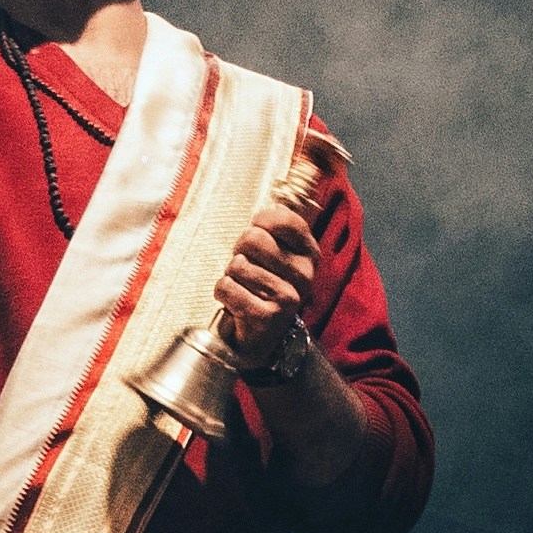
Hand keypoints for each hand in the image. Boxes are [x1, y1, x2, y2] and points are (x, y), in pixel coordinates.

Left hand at [209, 197, 319, 382]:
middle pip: (252, 238)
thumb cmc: (265, 288)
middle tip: (246, 267)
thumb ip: (277, 228)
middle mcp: (304, 275)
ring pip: (237, 265)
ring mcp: (288, 297)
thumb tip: (278, 191)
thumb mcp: (279, 256)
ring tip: (244, 289)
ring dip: (231, 276)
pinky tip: (235, 304)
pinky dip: (223, 294)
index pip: (284, 219)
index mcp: (309, 254)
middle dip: (239, 251)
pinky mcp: (267, 317)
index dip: (261, 221)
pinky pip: (227, 288)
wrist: (264, 341)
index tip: (257, 232)